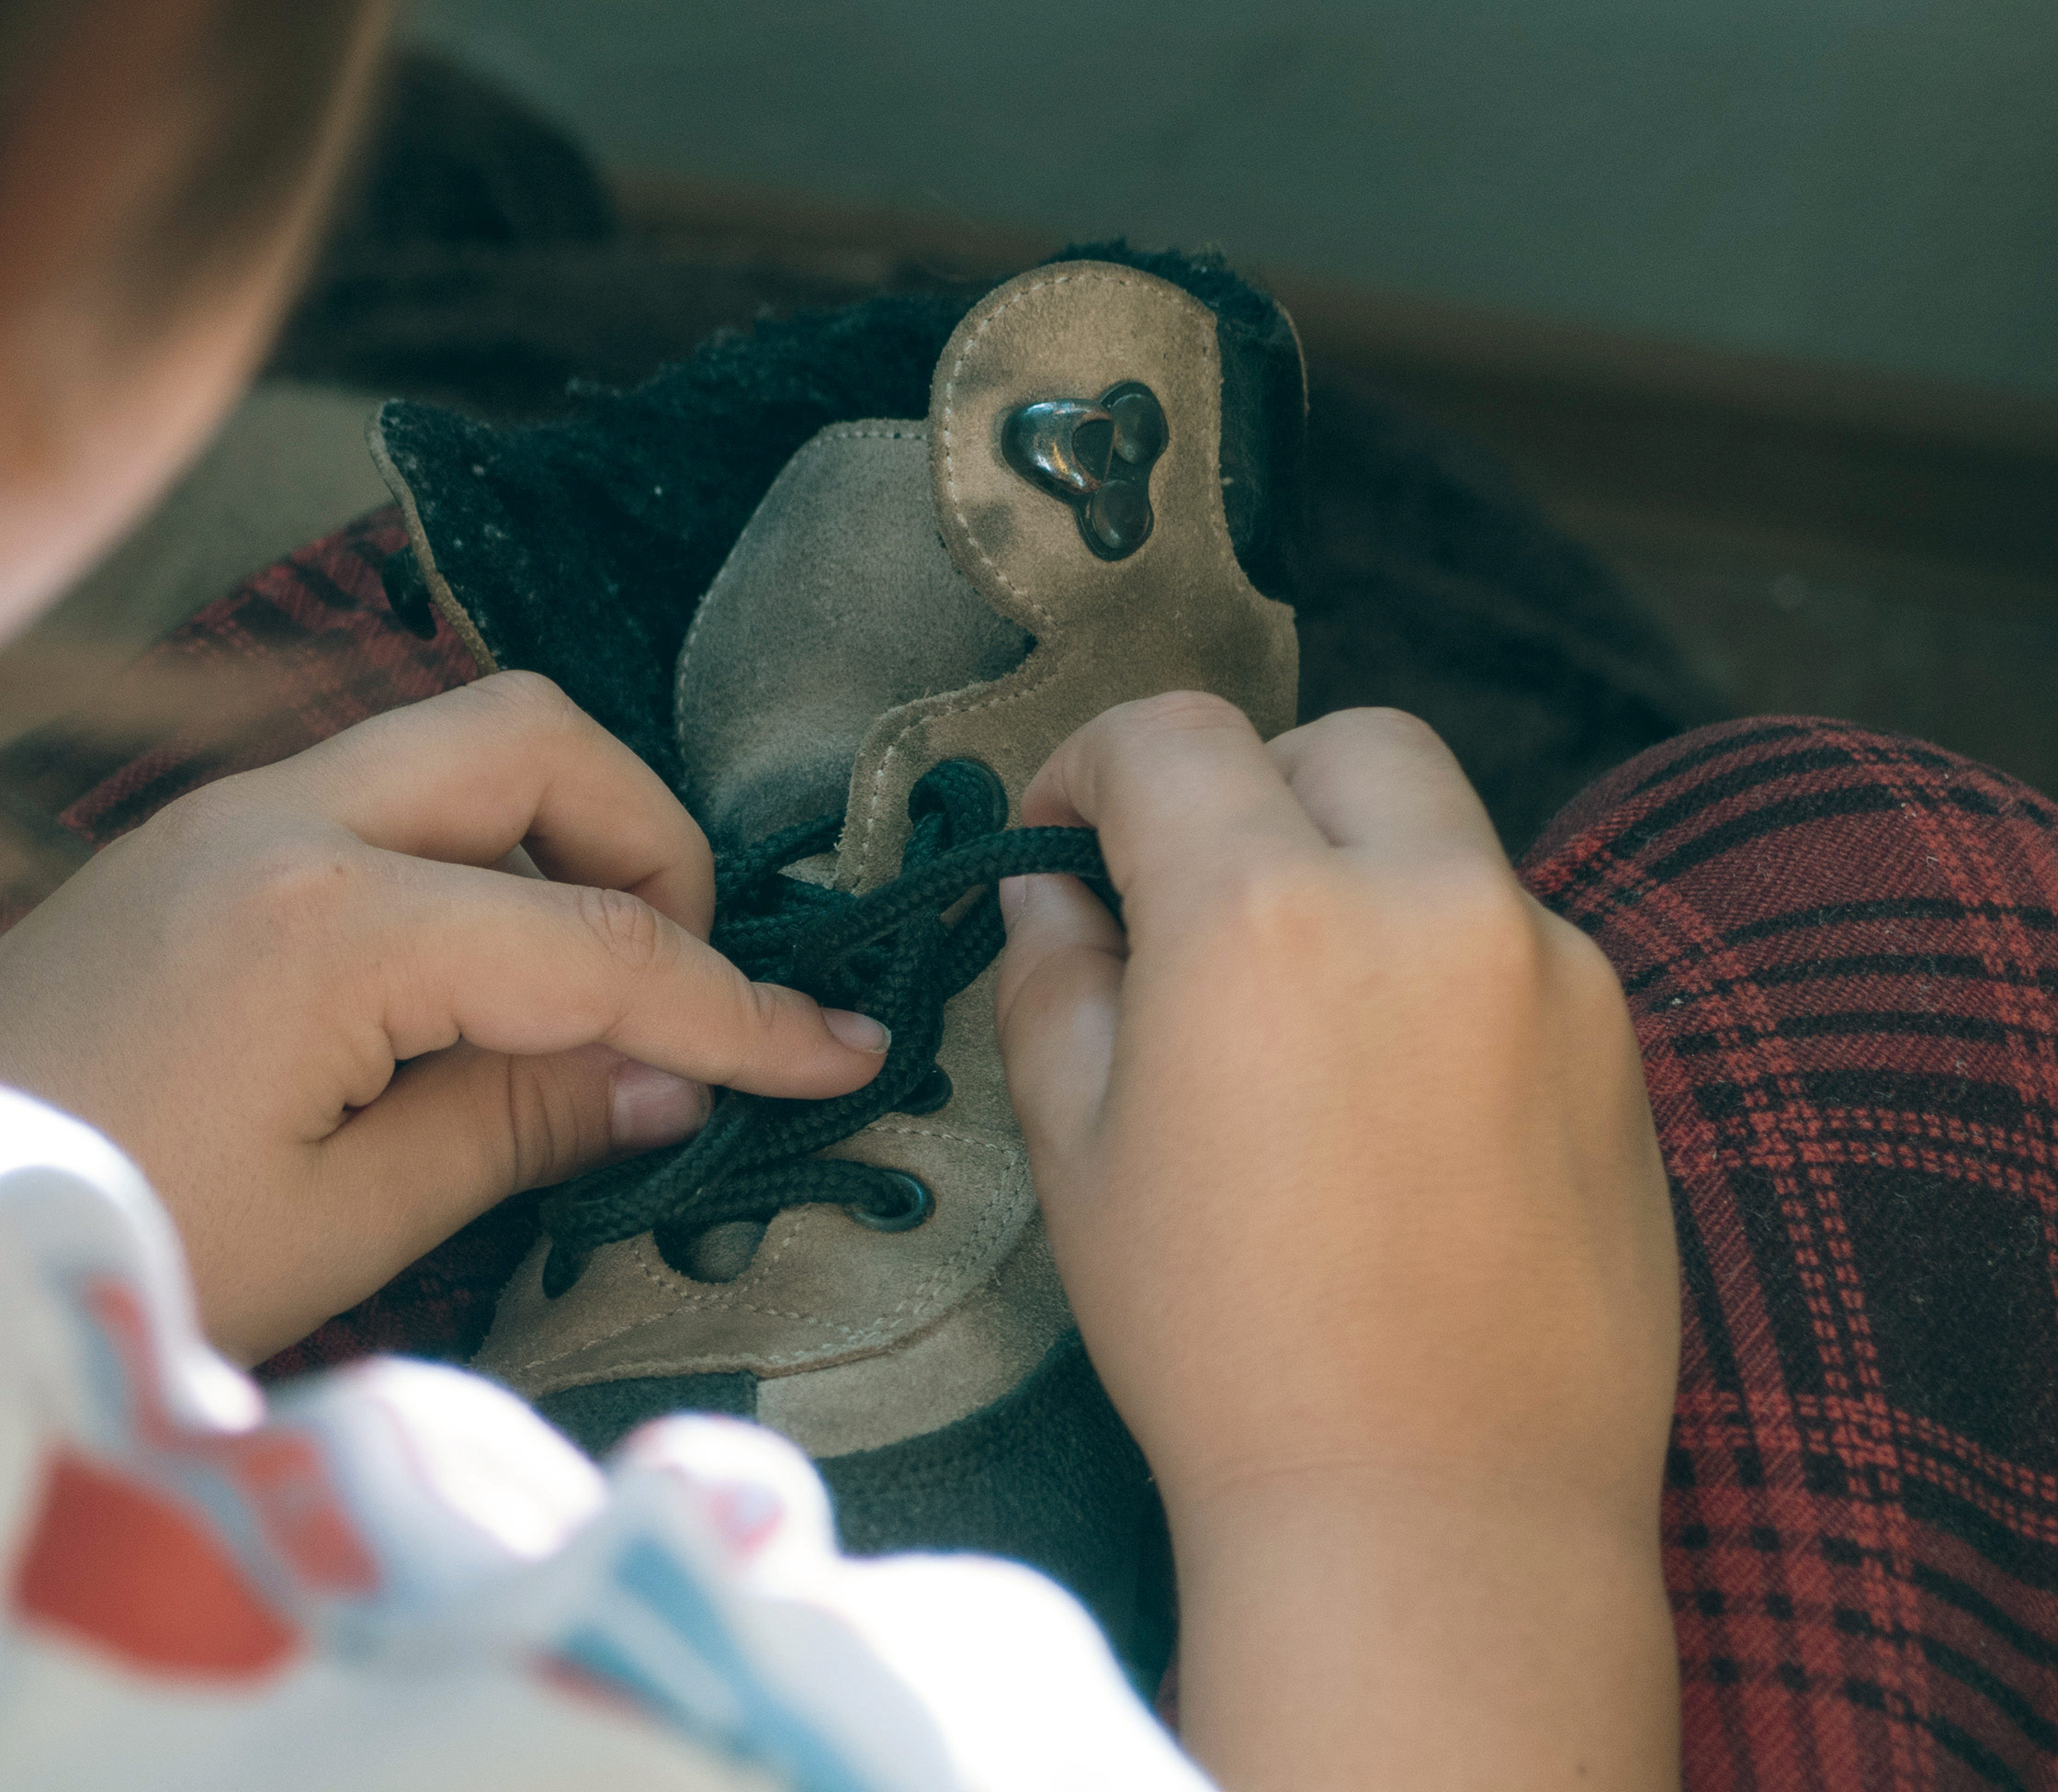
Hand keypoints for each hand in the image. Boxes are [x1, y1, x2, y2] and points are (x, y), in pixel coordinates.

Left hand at [0, 672, 885, 1360]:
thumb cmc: (102, 1253)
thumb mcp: (342, 1227)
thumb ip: (523, 1124)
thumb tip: (679, 1078)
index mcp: (323, 924)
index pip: (598, 940)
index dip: (737, 1007)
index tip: (842, 1052)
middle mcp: (276, 817)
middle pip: (533, 737)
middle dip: (648, 845)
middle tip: (674, 992)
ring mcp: (221, 811)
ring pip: (456, 743)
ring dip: (559, 835)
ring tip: (580, 994)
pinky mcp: (190, 841)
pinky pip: (378, 793)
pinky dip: (470, 854)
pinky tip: (469, 981)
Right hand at [994, 693, 1677, 1790]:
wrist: (1435, 1514)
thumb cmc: (1223, 1345)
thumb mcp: (1080, 1152)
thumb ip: (1054, 982)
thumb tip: (1057, 896)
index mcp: (1263, 913)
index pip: (1170, 736)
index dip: (1090, 764)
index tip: (1066, 838)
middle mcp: (1428, 902)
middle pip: (1342, 746)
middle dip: (1251, 789)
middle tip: (1191, 906)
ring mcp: (1552, 970)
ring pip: (1442, 843)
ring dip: (1357, 879)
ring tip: (1300, 1030)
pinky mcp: (1623, 1049)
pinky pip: (1515, 945)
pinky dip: (1441, 969)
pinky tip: (1398, 1106)